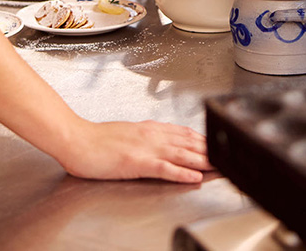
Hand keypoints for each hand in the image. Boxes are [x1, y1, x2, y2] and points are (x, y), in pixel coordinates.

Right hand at [61, 119, 213, 182]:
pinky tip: (194, 177)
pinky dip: (182, 173)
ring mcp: (146, 148)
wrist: (77, 140)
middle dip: (209, 150)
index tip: (217, 143)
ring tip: (220, 166)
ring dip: (203, 161)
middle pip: (188, 143)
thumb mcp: (128, 132)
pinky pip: (165, 169)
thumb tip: (160, 139)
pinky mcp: (137, 162)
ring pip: (182, 154)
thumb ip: (146, 135)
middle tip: (227, 155)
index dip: (203, 139)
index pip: (184, 132)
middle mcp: (152, 135)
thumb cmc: (97, 139)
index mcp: (150, 128)